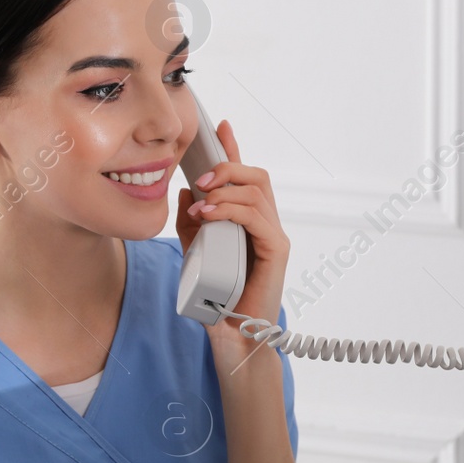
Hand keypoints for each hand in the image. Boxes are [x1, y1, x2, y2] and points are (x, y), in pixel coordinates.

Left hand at [175, 118, 288, 368]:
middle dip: (227, 168)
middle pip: (256, 176)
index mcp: (247, 222)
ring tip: (203, 203)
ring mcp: (273, 236)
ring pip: (258, 191)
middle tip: (200, 180)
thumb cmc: (218, 299)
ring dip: (226, 190)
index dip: (233, 149)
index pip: (244, 177)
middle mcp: (265, 224)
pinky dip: (232, 210)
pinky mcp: (276, 250)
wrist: (232, 336)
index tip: (220, 127)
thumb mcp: (194, 253)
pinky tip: (210, 216)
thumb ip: (190, 224)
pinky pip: (258, 217)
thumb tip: (187, 194)